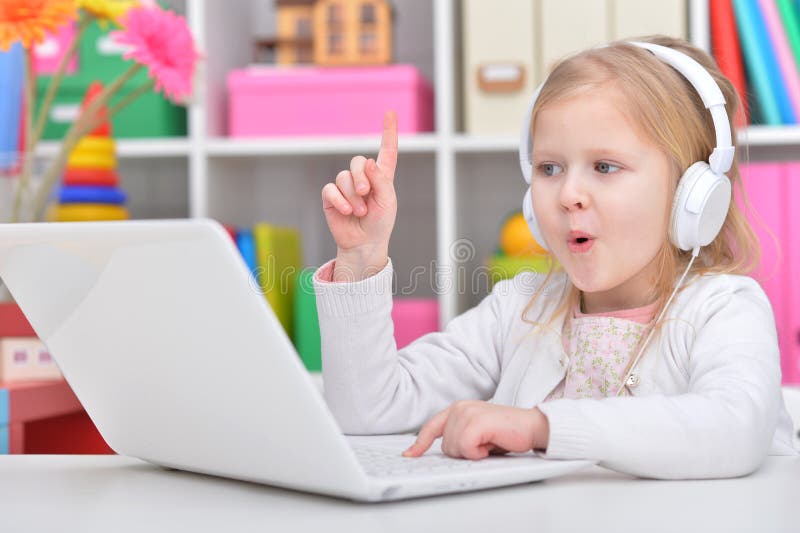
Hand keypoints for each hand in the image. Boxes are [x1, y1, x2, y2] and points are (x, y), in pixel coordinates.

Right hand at [321, 111, 398, 280]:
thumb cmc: (380, 223)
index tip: (390, 112)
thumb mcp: (387, 201)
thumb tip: (367, 161)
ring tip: (360, 211)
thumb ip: (381, 180)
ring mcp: (345, 186)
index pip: (386, 151)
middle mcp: (363, 177)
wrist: (364, 243)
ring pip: (344, 177)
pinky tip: (346, 210)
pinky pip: (331, 189)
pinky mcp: (331, 197)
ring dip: (353, 195)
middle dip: (361, 177)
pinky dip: (340, 199)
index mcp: (381, 176)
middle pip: (357, 161)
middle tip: (366, 194)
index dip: (388, 132)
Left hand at [402, 401, 549, 459]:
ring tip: (489, 443)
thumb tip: (442, 452)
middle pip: (445, 446)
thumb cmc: (506, 433)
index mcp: (457, 408)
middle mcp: (459, 408)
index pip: (431, 427)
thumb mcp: (477, 433)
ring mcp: (466, 414)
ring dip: (473, 453)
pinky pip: (466, 449)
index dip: (419, 443)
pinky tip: (491, 444)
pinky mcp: (475, 423)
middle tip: (484, 444)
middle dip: (464, 453)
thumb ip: (460, 435)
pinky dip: (479, 453)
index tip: (409, 455)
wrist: (532, 427)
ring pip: (454, 449)